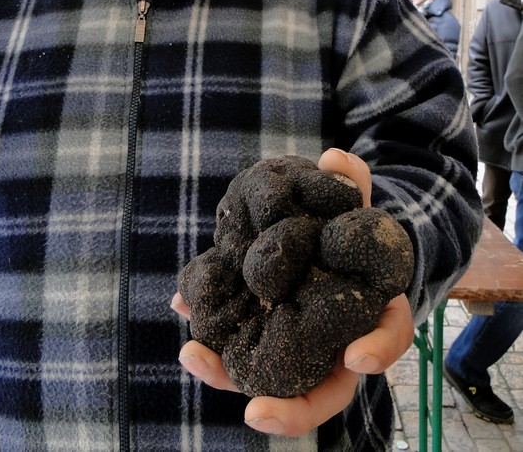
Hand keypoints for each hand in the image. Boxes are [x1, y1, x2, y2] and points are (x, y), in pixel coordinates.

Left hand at [173, 149, 414, 436]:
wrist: (330, 248)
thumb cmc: (349, 232)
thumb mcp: (356, 205)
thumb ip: (353, 182)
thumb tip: (335, 158)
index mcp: (373, 313)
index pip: (387, 341)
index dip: (376, 351)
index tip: (356, 358)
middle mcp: (338, 345)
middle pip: (323, 391)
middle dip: (290, 409)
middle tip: (255, 411)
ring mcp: (299, 348)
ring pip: (272, 381)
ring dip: (229, 375)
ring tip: (194, 354)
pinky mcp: (263, 337)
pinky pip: (240, 347)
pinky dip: (212, 336)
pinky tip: (182, 310)